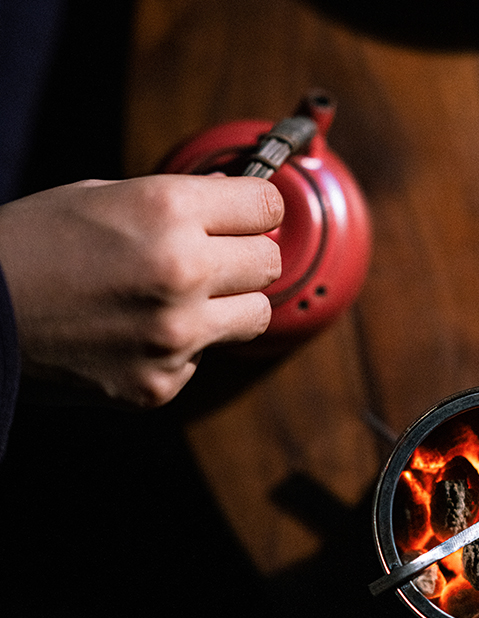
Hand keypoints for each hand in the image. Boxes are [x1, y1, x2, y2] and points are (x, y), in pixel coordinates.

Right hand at [0, 174, 282, 406]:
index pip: (268, 206)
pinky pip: (202, 358)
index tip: (249, 216)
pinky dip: (182, 347)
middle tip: (216, 258)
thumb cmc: (31, 245)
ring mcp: (175, 336)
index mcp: (167, 211)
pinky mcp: (161, 383)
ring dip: (231, 305)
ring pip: (256, 316)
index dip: (257, 209)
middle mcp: (182, 272)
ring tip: (184, 299)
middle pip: (270, 263)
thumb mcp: (102, 197)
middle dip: (246, 257)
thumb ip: (179, 202)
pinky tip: (136, 335)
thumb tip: (236, 202)